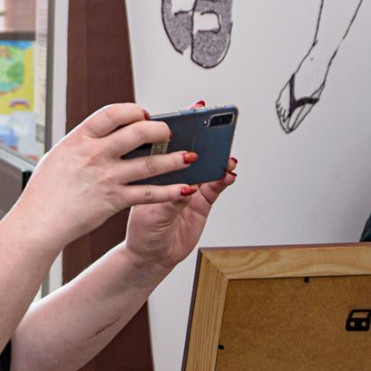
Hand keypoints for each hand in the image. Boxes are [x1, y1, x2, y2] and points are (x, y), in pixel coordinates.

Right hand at [11, 103, 207, 252]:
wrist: (37, 223)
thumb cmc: (44, 192)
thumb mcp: (59, 156)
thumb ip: (84, 144)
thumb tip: (106, 135)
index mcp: (79, 138)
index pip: (114, 112)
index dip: (134, 110)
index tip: (143, 114)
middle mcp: (95, 155)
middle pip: (138, 132)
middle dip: (161, 129)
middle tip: (170, 133)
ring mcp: (106, 177)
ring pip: (150, 163)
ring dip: (175, 159)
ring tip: (190, 157)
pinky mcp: (114, 200)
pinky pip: (149, 193)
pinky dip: (170, 191)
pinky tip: (185, 188)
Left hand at [123, 100, 236, 269]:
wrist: (151, 257)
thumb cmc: (141, 232)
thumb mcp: (152, 215)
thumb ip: (172, 201)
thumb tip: (188, 188)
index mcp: (152, 171)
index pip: (166, 143)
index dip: (178, 126)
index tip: (191, 113)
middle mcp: (170, 175)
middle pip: (189, 149)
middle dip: (204, 137)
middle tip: (217, 128)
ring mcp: (188, 186)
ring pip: (206, 165)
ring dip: (218, 158)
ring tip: (226, 156)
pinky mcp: (201, 201)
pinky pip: (216, 185)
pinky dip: (224, 178)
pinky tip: (229, 173)